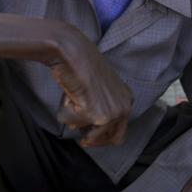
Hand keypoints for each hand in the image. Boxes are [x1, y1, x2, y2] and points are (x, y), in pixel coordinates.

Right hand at [47, 28, 132, 146]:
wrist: (73, 51)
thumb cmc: (82, 65)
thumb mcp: (100, 89)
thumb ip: (101, 107)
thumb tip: (90, 134)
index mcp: (127, 100)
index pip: (120, 133)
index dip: (102, 139)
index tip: (88, 139)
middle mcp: (124, 108)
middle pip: (110, 140)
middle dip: (92, 139)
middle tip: (81, 137)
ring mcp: (112, 113)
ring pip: (88, 135)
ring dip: (74, 120)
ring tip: (72, 99)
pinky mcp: (96, 115)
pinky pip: (72, 124)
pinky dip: (64, 112)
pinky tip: (67, 94)